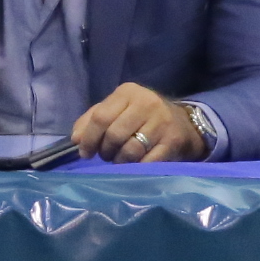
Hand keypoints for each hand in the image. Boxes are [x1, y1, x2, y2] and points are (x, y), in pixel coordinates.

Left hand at [73, 83, 206, 162]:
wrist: (183, 124)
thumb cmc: (141, 117)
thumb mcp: (117, 110)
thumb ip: (92, 120)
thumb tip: (76, 139)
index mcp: (128, 92)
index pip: (101, 117)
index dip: (89, 138)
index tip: (86, 152)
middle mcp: (147, 103)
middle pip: (114, 135)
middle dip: (106, 151)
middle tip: (107, 156)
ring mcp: (162, 122)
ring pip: (130, 150)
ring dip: (120, 161)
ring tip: (121, 160)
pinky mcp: (173, 141)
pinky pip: (147, 162)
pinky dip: (136, 168)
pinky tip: (135, 165)